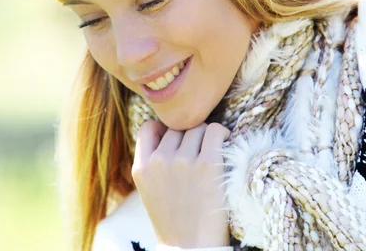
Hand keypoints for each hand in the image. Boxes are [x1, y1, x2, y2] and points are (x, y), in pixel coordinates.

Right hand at [132, 121, 230, 247]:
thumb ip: (152, 162)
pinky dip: (221, 133)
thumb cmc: (174, 220)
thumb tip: (168, 132)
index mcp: (142, 168)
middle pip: (177, 127)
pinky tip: (224, 143)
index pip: (149, 127)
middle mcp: (159, 161)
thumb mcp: (150, 190)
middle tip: (199, 151)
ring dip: (206, 136)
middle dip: (188, 136)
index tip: (176, 139)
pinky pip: (214, 130)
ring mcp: (183, 161)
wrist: (190, 247)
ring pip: (197, 127)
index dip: (164, 129)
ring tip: (213, 151)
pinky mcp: (207, 164)